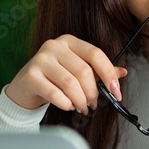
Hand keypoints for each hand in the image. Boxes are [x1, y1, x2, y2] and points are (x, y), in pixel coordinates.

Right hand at [4, 34, 127, 112]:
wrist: (25, 87)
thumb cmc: (54, 78)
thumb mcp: (77, 72)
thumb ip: (99, 72)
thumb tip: (122, 72)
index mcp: (70, 41)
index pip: (95, 54)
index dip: (109, 74)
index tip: (116, 92)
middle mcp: (54, 46)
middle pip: (84, 71)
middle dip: (92, 92)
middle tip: (93, 104)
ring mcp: (41, 59)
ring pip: (70, 83)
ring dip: (80, 100)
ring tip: (81, 107)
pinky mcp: (31, 75)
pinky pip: (54, 93)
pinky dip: (65, 103)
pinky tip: (68, 106)